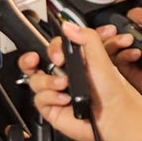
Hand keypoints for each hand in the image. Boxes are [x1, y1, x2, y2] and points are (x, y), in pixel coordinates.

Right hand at [18, 22, 140, 140]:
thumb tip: (67, 26)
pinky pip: (39, 99)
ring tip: (64, 85)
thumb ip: (86, 37)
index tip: (59, 55)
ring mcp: (54, 92)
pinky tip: (65, 99)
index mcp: (71, 61)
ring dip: (48, 82)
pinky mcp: (51, 108)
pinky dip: (51, 98)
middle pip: (32, 64)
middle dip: (28, 60)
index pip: (50, 49)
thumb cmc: (111, 89)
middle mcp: (60, 75)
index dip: (51, 49)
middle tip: (34, 60)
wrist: (113, 114)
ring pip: (34, 81)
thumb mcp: (100, 56)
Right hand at [103, 8, 141, 122]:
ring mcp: (131, 55)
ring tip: (130, 39)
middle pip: (122, 25)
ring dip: (118, 38)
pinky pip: (115, 58)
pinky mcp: (126, 69)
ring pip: (112, 41)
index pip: (139, 16)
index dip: (140, 13)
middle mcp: (140, 42)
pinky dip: (122, 54)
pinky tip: (134, 55)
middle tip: (141, 25)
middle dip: (126, 21)